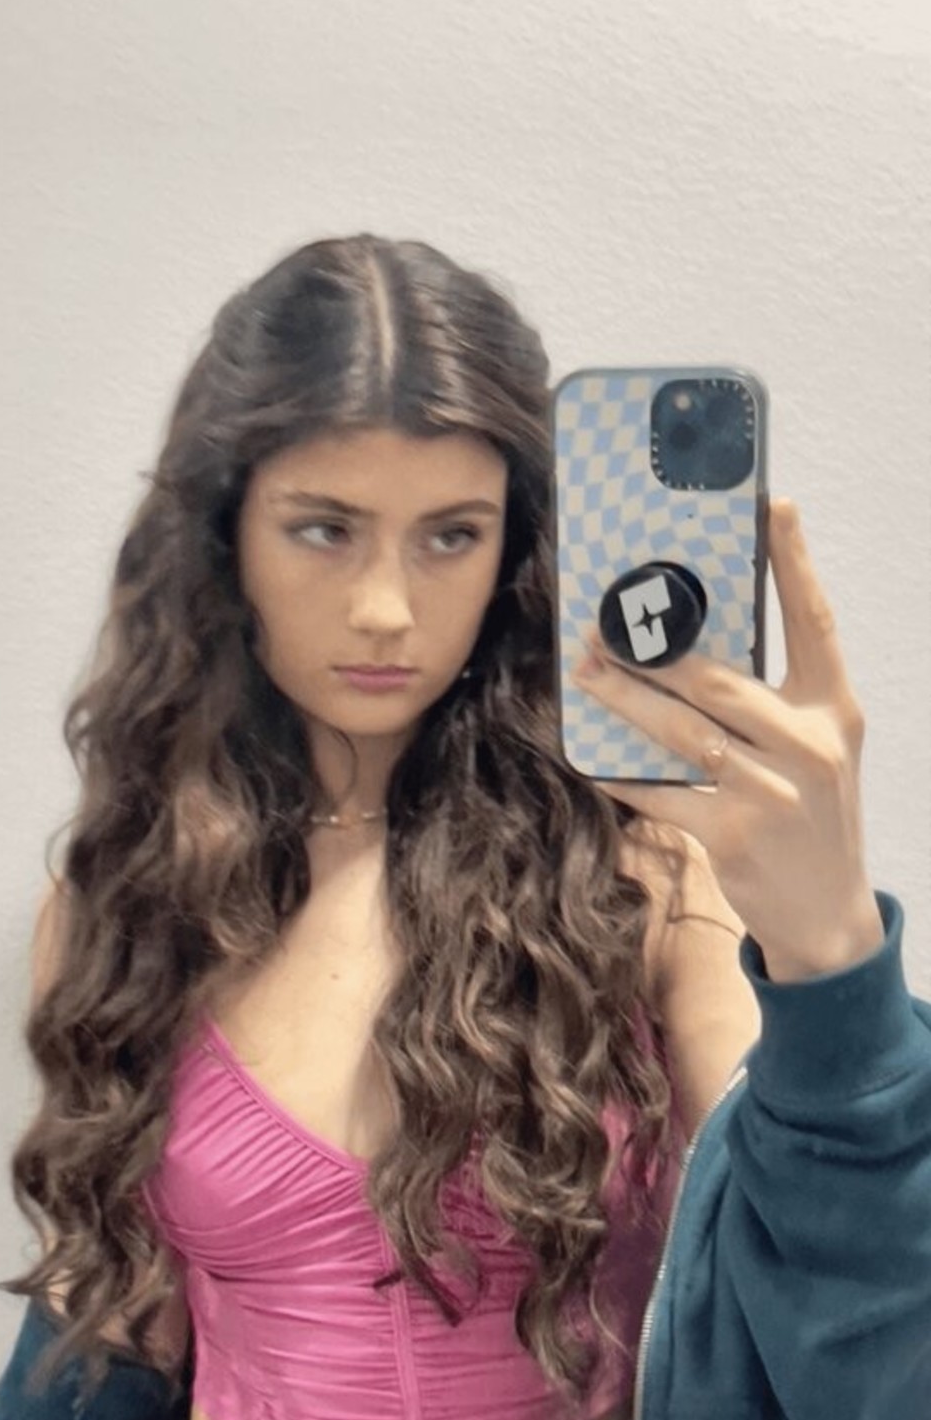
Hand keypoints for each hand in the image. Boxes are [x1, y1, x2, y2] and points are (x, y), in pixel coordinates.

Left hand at [573, 499, 884, 981]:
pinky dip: (618, 772)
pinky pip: (658, 792)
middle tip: (604, 625)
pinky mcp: (731, 837)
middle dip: (654, 649)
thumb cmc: (813, 817)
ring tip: (585, 674)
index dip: (794, 562)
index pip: (815, 622)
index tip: (774, 505)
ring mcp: (770, 793)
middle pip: (720, 679)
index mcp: (834, 711)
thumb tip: (698, 643)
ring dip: (623, 700)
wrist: (828, 915)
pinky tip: (585, 754)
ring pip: (680, 731)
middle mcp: (808, 747)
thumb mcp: (817, 748)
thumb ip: (774, 700)